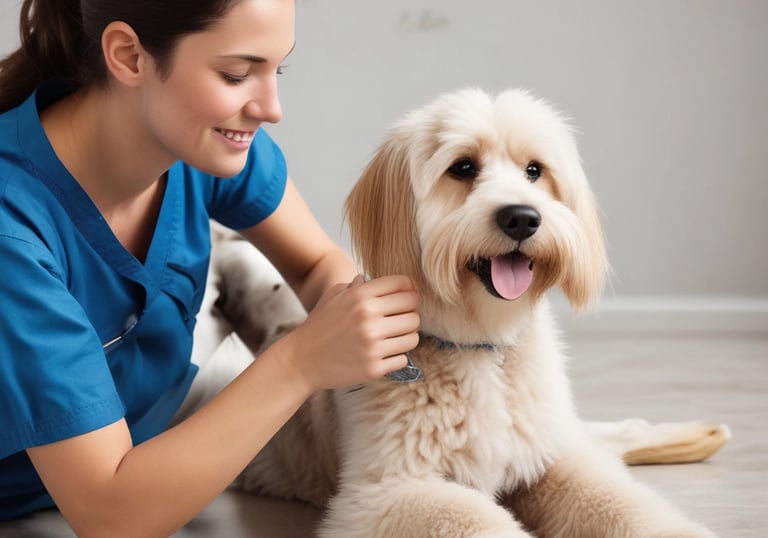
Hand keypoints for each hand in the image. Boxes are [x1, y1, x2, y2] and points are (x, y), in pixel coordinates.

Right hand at [279, 274, 419, 390]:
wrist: (301, 360)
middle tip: (400, 320)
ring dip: (406, 336)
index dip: (409, 290)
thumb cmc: (319, 326)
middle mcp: (368, 318)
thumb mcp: (334, 297)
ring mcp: (372, 345)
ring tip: (393, 337)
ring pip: (413, 336)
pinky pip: (403, 358)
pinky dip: (396, 356)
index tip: (406, 298)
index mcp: (360, 296)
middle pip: (414, 311)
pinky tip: (383, 353)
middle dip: (410, 314)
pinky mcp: (374, 368)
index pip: (404, 285)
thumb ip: (358, 286)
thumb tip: (380, 281)